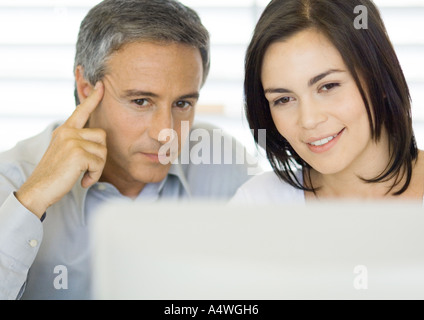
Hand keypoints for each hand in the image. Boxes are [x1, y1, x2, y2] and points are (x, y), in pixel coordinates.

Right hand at [16, 82, 106, 217]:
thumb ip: (77, 142)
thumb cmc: (55, 174)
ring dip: (97, 168)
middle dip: (100, 155)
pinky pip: (99, 164)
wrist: (39, 189)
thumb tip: (97, 139)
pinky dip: (94, 176)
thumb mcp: (64, 152)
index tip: (101, 86)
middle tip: (87, 168)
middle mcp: (68, 132)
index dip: (93, 98)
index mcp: (65, 130)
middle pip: (102, 136)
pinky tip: (82, 181)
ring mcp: (72, 141)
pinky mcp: (78, 153)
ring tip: (83, 175)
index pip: (81, 111)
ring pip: (103, 151)